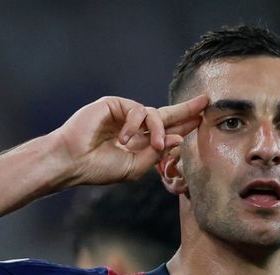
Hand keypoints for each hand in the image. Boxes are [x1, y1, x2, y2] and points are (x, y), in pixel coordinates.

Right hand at [52, 95, 207, 185]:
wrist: (73, 162)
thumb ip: (156, 154)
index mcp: (139, 142)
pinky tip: (124, 138)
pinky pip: (137, 110)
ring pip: (154, 115)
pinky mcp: (113, 104)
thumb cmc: (99, 168)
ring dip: (158, 130)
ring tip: (155, 145)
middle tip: (206, 101)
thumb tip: (179, 140)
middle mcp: (133, 126)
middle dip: (186, 109)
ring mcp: (123, 114)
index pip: (166, 131)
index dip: (184, 126)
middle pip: (166, 114)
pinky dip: (135, 124)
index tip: (202, 120)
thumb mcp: (135, 168)